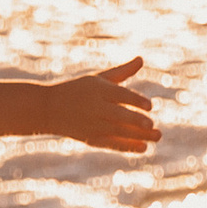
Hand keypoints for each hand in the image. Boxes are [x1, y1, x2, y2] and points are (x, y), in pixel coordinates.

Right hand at [45, 57, 159, 156]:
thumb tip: (141, 59)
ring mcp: (92, 125)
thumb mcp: (98, 79)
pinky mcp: (91, 139)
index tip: (150, 106)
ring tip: (157, 137)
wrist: (50, 108)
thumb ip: (121, 72)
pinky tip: (143, 148)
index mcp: (98, 90)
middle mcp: (95, 108)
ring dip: (137, 136)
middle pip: (119, 116)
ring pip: (118, 132)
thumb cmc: (78, 90)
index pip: (120, 95)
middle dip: (135, 122)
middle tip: (152, 125)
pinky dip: (127, 147)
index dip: (135, 101)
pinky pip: (111, 144)